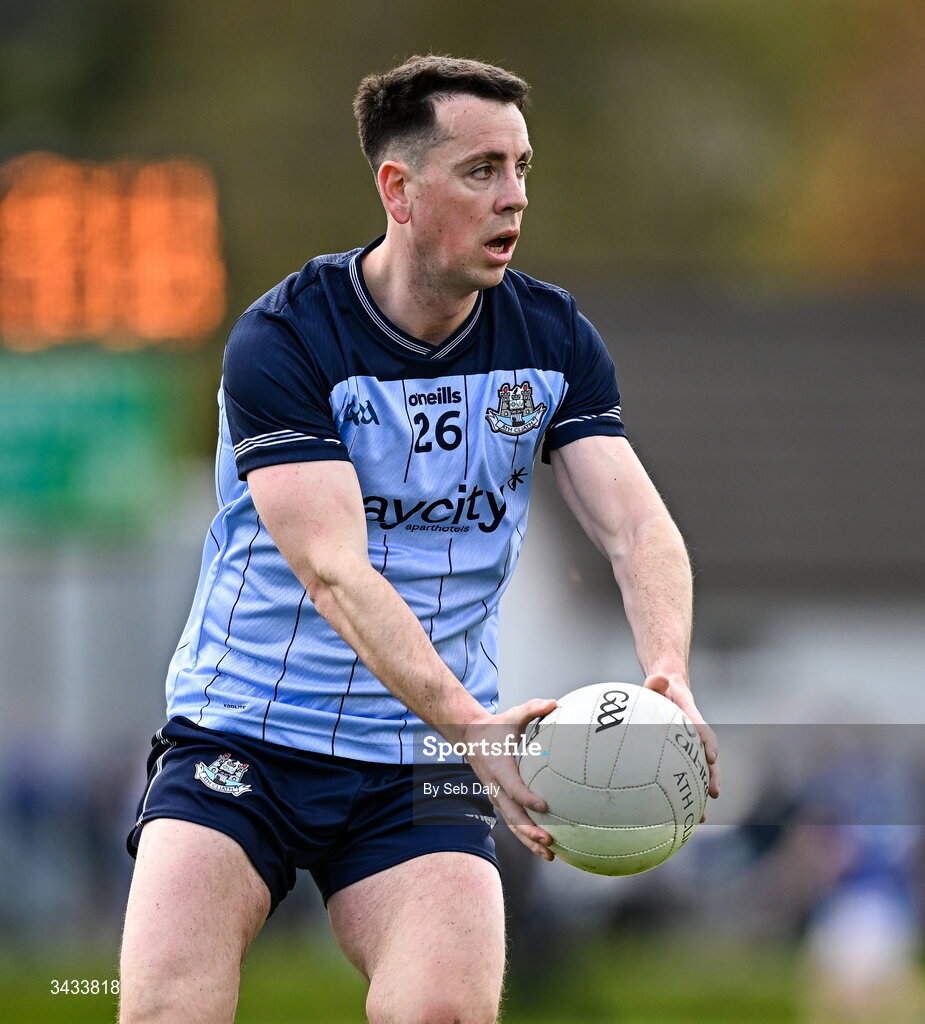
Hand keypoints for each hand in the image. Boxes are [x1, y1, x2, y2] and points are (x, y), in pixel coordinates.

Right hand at [462, 698, 557, 860]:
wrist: (470, 736)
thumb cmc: (496, 726)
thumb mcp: (513, 714)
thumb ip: (533, 708)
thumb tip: (555, 703)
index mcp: (499, 767)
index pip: (513, 787)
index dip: (527, 798)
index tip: (544, 806)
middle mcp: (495, 786)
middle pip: (512, 815)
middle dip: (529, 831)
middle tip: (549, 841)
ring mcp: (496, 796)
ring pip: (512, 824)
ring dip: (528, 841)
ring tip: (549, 855)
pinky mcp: (499, 800)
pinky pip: (512, 821)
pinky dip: (525, 836)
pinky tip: (543, 848)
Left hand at [644, 673, 719, 816]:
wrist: (667, 686)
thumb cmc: (660, 687)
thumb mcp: (657, 682)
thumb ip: (656, 681)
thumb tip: (658, 678)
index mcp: (689, 714)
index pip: (701, 728)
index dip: (707, 741)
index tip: (711, 756)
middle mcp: (694, 733)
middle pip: (708, 757)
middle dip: (712, 775)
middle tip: (714, 794)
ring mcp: (688, 745)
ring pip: (698, 771)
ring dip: (700, 791)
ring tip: (699, 817)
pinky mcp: (679, 755)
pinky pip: (683, 774)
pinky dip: (682, 792)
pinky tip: (674, 815)